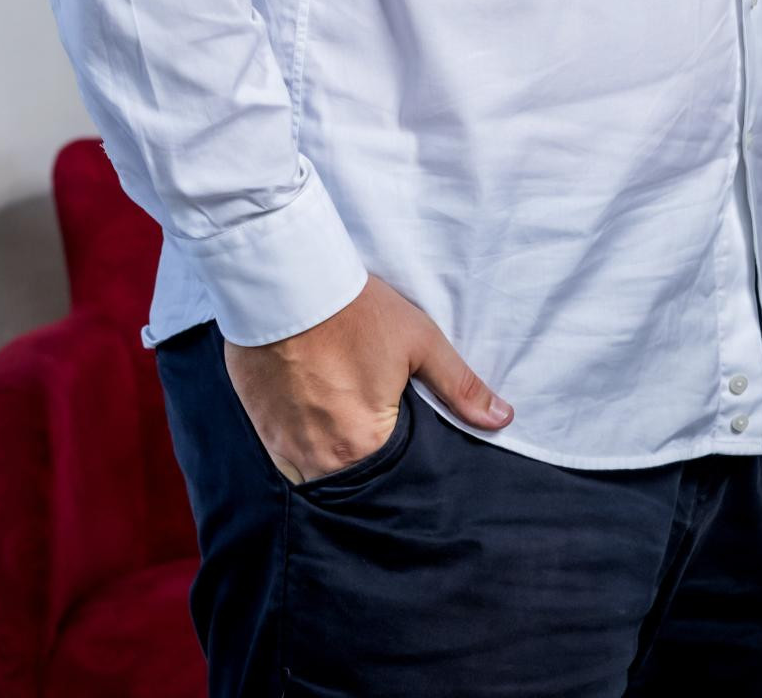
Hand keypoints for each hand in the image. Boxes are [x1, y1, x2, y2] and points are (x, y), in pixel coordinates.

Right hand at [223, 271, 512, 485]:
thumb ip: (459, 386)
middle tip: (369, 427)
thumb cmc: (355, 310)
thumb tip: (502, 418)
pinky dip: (300, 443)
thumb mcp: (418, 340)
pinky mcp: (259, 429)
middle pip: (351, 480)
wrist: (284, 280)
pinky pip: (285, 455)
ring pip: (315, 472)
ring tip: (340, 422)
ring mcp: (283, 448)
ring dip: (330, 457)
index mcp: (362, 447)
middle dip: (364, 462)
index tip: (400, 438)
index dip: (400, 462)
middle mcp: (319, 460)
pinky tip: (310, 414)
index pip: (391, 479)